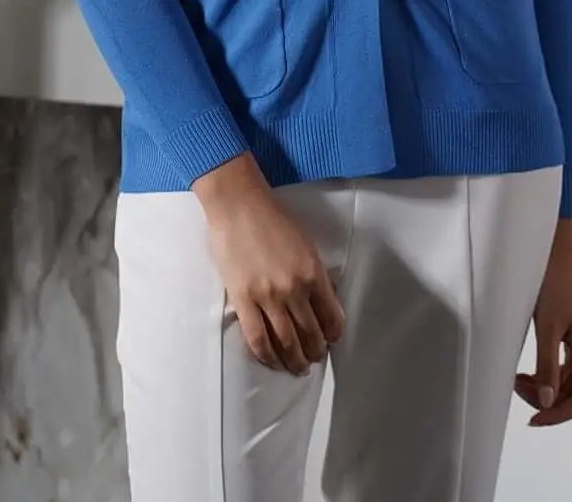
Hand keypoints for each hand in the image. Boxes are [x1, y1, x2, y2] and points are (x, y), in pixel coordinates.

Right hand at [193, 153, 345, 375]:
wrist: (239, 204)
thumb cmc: (273, 217)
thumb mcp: (306, 243)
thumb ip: (315, 273)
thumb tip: (324, 298)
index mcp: (314, 273)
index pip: (331, 316)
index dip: (333, 334)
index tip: (331, 340)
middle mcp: (294, 289)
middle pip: (310, 333)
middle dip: (315, 351)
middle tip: (314, 358)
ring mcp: (268, 297)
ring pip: (286, 342)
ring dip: (294, 360)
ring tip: (298, 367)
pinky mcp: (243, 300)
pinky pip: (257, 338)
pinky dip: (267, 356)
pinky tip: (272, 362)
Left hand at [513, 219, 571, 425]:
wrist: (563, 248)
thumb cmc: (556, 283)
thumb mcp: (548, 327)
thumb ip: (547, 366)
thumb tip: (546, 403)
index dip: (558, 415)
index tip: (532, 418)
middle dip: (548, 399)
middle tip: (517, 388)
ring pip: (569, 378)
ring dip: (546, 386)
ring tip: (519, 379)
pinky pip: (565, 363)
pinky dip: (548, 371)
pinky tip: (530, 369)